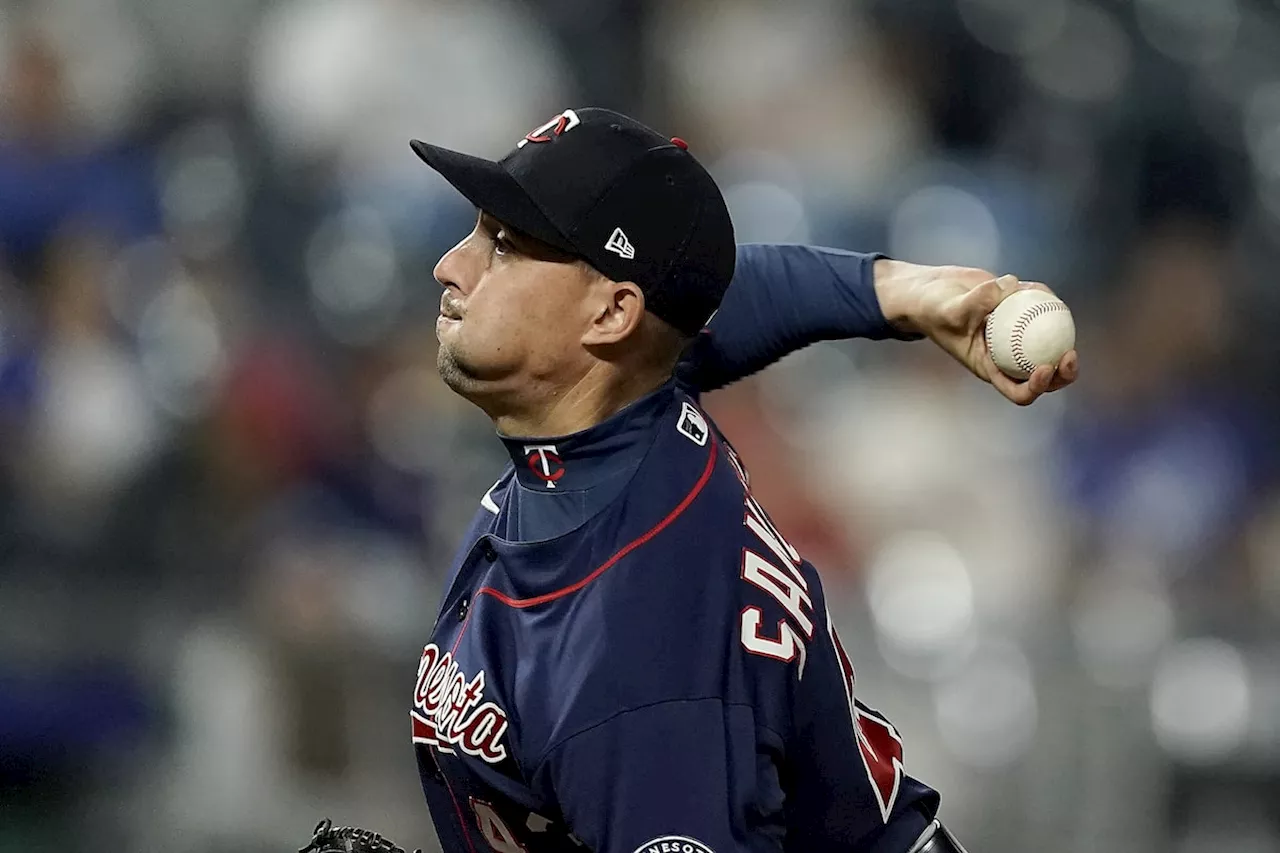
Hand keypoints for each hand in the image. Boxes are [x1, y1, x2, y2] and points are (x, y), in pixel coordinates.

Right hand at [874, 261, 1078, 405]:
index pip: (1017, 390)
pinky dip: (1042, 298)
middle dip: (1063, 372)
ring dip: (1060, 331)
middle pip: (1043, 373)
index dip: (1036, 387)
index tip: (1043, 368)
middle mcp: (1006, 355)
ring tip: (1059, 309)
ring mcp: (1015, 334)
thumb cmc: (933, 309)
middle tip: (1069, 354)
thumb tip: (1011, 286)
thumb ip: (978, 300)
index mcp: (990, 368)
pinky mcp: (1017, 311)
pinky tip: (1038, 287)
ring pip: (1048, 341)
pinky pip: (1039, 308)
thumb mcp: (949, 309)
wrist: (931, 291)